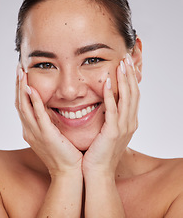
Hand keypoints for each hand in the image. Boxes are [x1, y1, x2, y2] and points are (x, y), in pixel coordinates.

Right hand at [15, 66, 82, 176]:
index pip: (23, 106)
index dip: (21, 90)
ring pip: (24, 106)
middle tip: (18, 69)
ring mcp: (36, 133)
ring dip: (22, 88)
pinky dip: (34, 101)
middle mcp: (29, 130)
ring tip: (22, 73)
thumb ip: (49, 122)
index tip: (23, 76)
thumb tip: (50, 109)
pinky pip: (38, 115)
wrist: (69, 171)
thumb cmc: (64, 153)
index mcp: (32, 130)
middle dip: (18, 85)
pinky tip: (32, 88)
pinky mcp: (46, 135)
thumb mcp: (53, 135)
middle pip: (19, 103)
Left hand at [83, 55, 139, 177]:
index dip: (131, 80)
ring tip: (120, 64)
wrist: (98, 172)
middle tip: (126, 58)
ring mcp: (123, 128)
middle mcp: (129, 123)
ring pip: (126, 99)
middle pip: (133, 93)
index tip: (126, 65)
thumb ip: (111, 117)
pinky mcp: (112, 133)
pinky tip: (108, 83)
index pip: (132, 96)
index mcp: (128, 122)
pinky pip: (113, 110)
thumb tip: (108, 104)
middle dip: (130, 75)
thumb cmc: (101, 151)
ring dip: (124, 80)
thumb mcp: (110, 131)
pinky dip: (111, 96)